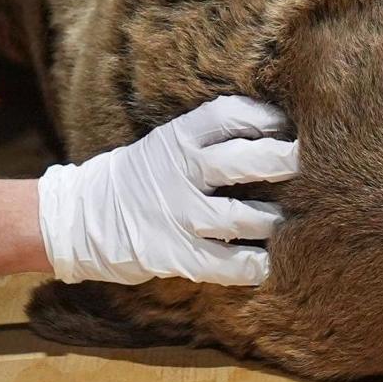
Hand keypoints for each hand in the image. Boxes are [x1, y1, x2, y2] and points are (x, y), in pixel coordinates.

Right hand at [38, 95, 298, 286]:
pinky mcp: (176, 255)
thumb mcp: (164, 145)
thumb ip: (206, 140)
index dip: (265, 118)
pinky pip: (227, 264)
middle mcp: (181, 172)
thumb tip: (269, 135)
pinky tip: (262, 263)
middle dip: (282, 162)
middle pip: (245, 161)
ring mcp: (180, 215)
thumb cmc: (136, 179)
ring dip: (271, 220)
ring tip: (281, 221)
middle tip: (302, 166)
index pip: (230, 116)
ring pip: (243, 216)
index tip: (287, 126)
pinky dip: (252, 265)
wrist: (80, 219)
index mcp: (178, 138)